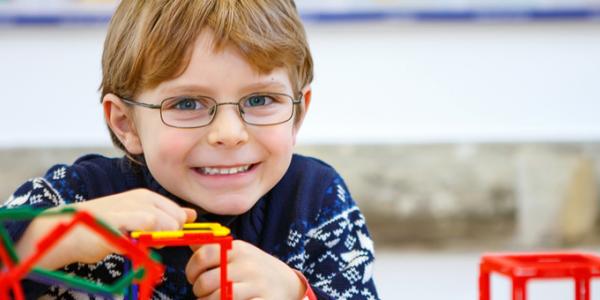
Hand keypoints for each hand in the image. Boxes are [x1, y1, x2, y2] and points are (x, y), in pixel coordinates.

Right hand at [16, 188, 195, 268]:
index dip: (175, 231)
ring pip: (165, 223)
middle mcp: (141, 198)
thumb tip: (192, 214)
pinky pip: (146, 224)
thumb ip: (166, 216)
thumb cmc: (105, 227)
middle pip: (177, 219)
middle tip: (146, 241)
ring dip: (158, 239)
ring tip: (136, 242)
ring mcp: (129, 207)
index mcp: (147, 197)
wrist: (67, 231)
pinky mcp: (118, 219)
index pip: (180, 213)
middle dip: (169, 236)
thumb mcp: (139, 218)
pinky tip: (129, 243)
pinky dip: (144, 239)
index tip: (159, 238)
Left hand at [185, 240, 305, 299]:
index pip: (203, 255)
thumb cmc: (254, 268)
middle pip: (207, 281)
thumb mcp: (238, 252)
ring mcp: (256, 286)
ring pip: (218, 298)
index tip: (192, 277)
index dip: (191, 268)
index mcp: (237, 249)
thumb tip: (187, 238)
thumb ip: (212, 247)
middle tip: (202, 292)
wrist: (286, 283)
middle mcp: (247, 265)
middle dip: (198, 290)